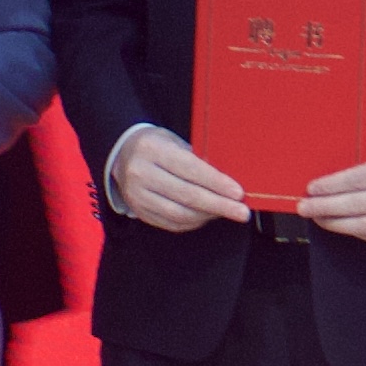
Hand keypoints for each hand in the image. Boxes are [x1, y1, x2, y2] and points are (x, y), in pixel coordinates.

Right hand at [108, 123, 251, 235]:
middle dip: (219, 205)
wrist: (123, 154)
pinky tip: (208, 216)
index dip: (216, 183)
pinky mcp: (139, 212)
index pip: (190, 169)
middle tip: (241, 212)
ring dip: (208, 215)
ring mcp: (137, 196)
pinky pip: (171, 223)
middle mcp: (140, 173)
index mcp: (152, 149)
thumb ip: (198, 159)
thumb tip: (229, 181)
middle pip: (186, 195)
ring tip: (228, 212)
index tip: (238, 192)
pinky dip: (194, 222)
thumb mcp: (175, 142)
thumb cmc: (158, 146)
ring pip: (179, 213)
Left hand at [302, 143, 365, 246]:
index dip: (331, 186)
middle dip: (326, 207)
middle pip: (358, 205)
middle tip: (305, 207)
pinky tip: (341, 226)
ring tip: (318, 218)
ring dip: (336, 223)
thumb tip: (331, 185)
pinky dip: (355, 231)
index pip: (359, 180)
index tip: (312, 188)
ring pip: (365, 226)